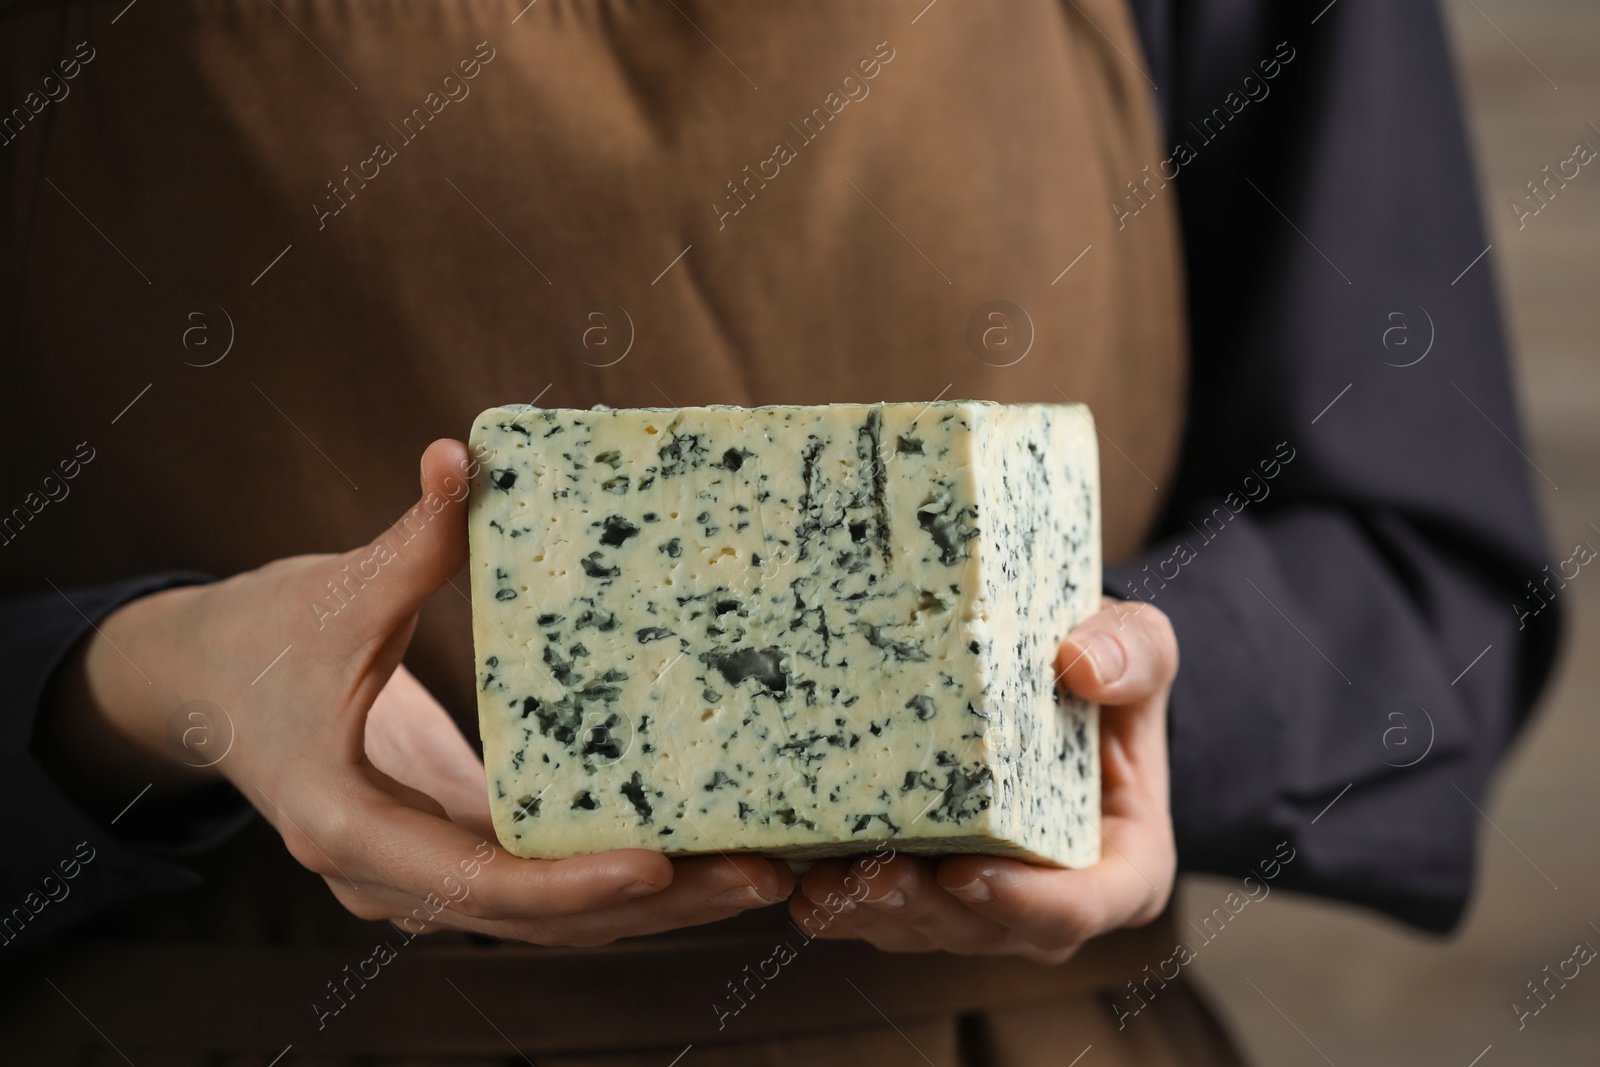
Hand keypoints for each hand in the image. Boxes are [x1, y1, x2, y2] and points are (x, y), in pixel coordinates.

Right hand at [42, 439, 790, 945]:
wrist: (209, 686)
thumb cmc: (265, 638)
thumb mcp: (333, 593)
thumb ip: (407, 541)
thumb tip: (459, 456)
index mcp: (343, 822)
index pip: (467, 878)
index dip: (565, 883)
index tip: (659, 863)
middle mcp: (383, 876)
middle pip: (531, 918)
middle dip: (650, 906)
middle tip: (761, 875)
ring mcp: (417, 878)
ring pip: (546, 919)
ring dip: (653, 906)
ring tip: (762, 872)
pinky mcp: (448, 857)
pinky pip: (542, 886)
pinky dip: (617, 879)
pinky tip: (702, 851)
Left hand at [788, 598, 1176, 963]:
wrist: (1058, 683)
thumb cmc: (1107, 672)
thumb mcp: (1144, 648)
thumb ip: (1133, 652)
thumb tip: (1081, 664)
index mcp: (1119, 868)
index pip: (1079, 908)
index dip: (1023, 903)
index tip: (964, 873)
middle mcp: (1047, 903)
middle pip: (983, 929)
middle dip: (922, 911)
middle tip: (868, 876)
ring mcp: (982, 906)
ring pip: (922, 931)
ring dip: (867, 913)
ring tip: (817, 882)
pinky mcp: (929, 892)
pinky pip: (881, 913)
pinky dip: (839, 901)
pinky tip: (791, 874)